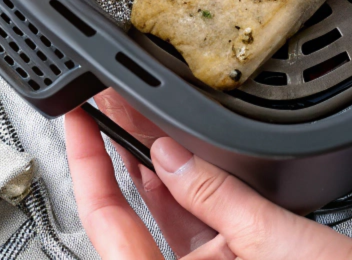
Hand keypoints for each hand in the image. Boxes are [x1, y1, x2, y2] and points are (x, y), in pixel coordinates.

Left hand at [64, 90, 351, 259]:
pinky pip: (198, 227)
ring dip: (149, 168)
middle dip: (116, 158)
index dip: (87, 168)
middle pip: (130, 219)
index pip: (108, 225)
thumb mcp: (276, 243)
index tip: (75, 122)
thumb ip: (216, 197)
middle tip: (101, 107)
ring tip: (131, 117)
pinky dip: (186, 189)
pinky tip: (173, 156)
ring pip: (164, 219)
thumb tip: (170, 154)